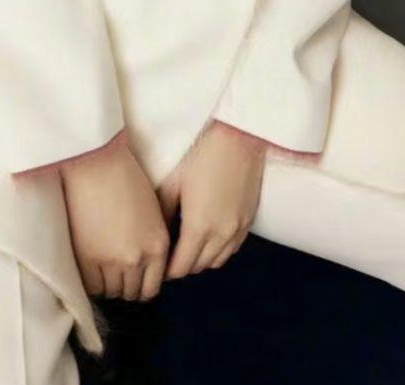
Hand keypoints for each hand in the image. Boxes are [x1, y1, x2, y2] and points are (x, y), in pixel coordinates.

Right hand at [59, 143, 169, 301]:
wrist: (95, 161)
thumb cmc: (123, 176)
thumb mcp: (151, 211)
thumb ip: (150, 239)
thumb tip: (141, 262)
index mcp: (158, 245)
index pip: (152, 286)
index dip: (140, 285)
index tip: (132, 279)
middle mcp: (139, 259)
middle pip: (132, 292)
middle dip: (124, 285)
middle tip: (114, 273)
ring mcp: (113, 262)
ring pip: (112, 292)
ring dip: (107, 284)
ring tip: (100, 268)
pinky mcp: (87, 260)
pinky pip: (91, 286)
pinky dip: (91, 281)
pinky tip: (88, 267)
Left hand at [156, 121, 265, 278]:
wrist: (239, 134)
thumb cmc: (203, 152)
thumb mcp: (174, 180)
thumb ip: (163, 212)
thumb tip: (155, 233)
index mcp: (199, 227)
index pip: (180, 267)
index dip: (166, 270)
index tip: (156, 265)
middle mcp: (222, 234)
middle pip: (198, 267)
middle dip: (182, 266)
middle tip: (168, 256)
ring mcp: (239, 228)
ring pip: (217, 261)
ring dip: (201, 260)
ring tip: (187, 247)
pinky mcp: (249, 219)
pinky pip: (233, 248)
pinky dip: (219, 250)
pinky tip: (209, 237)